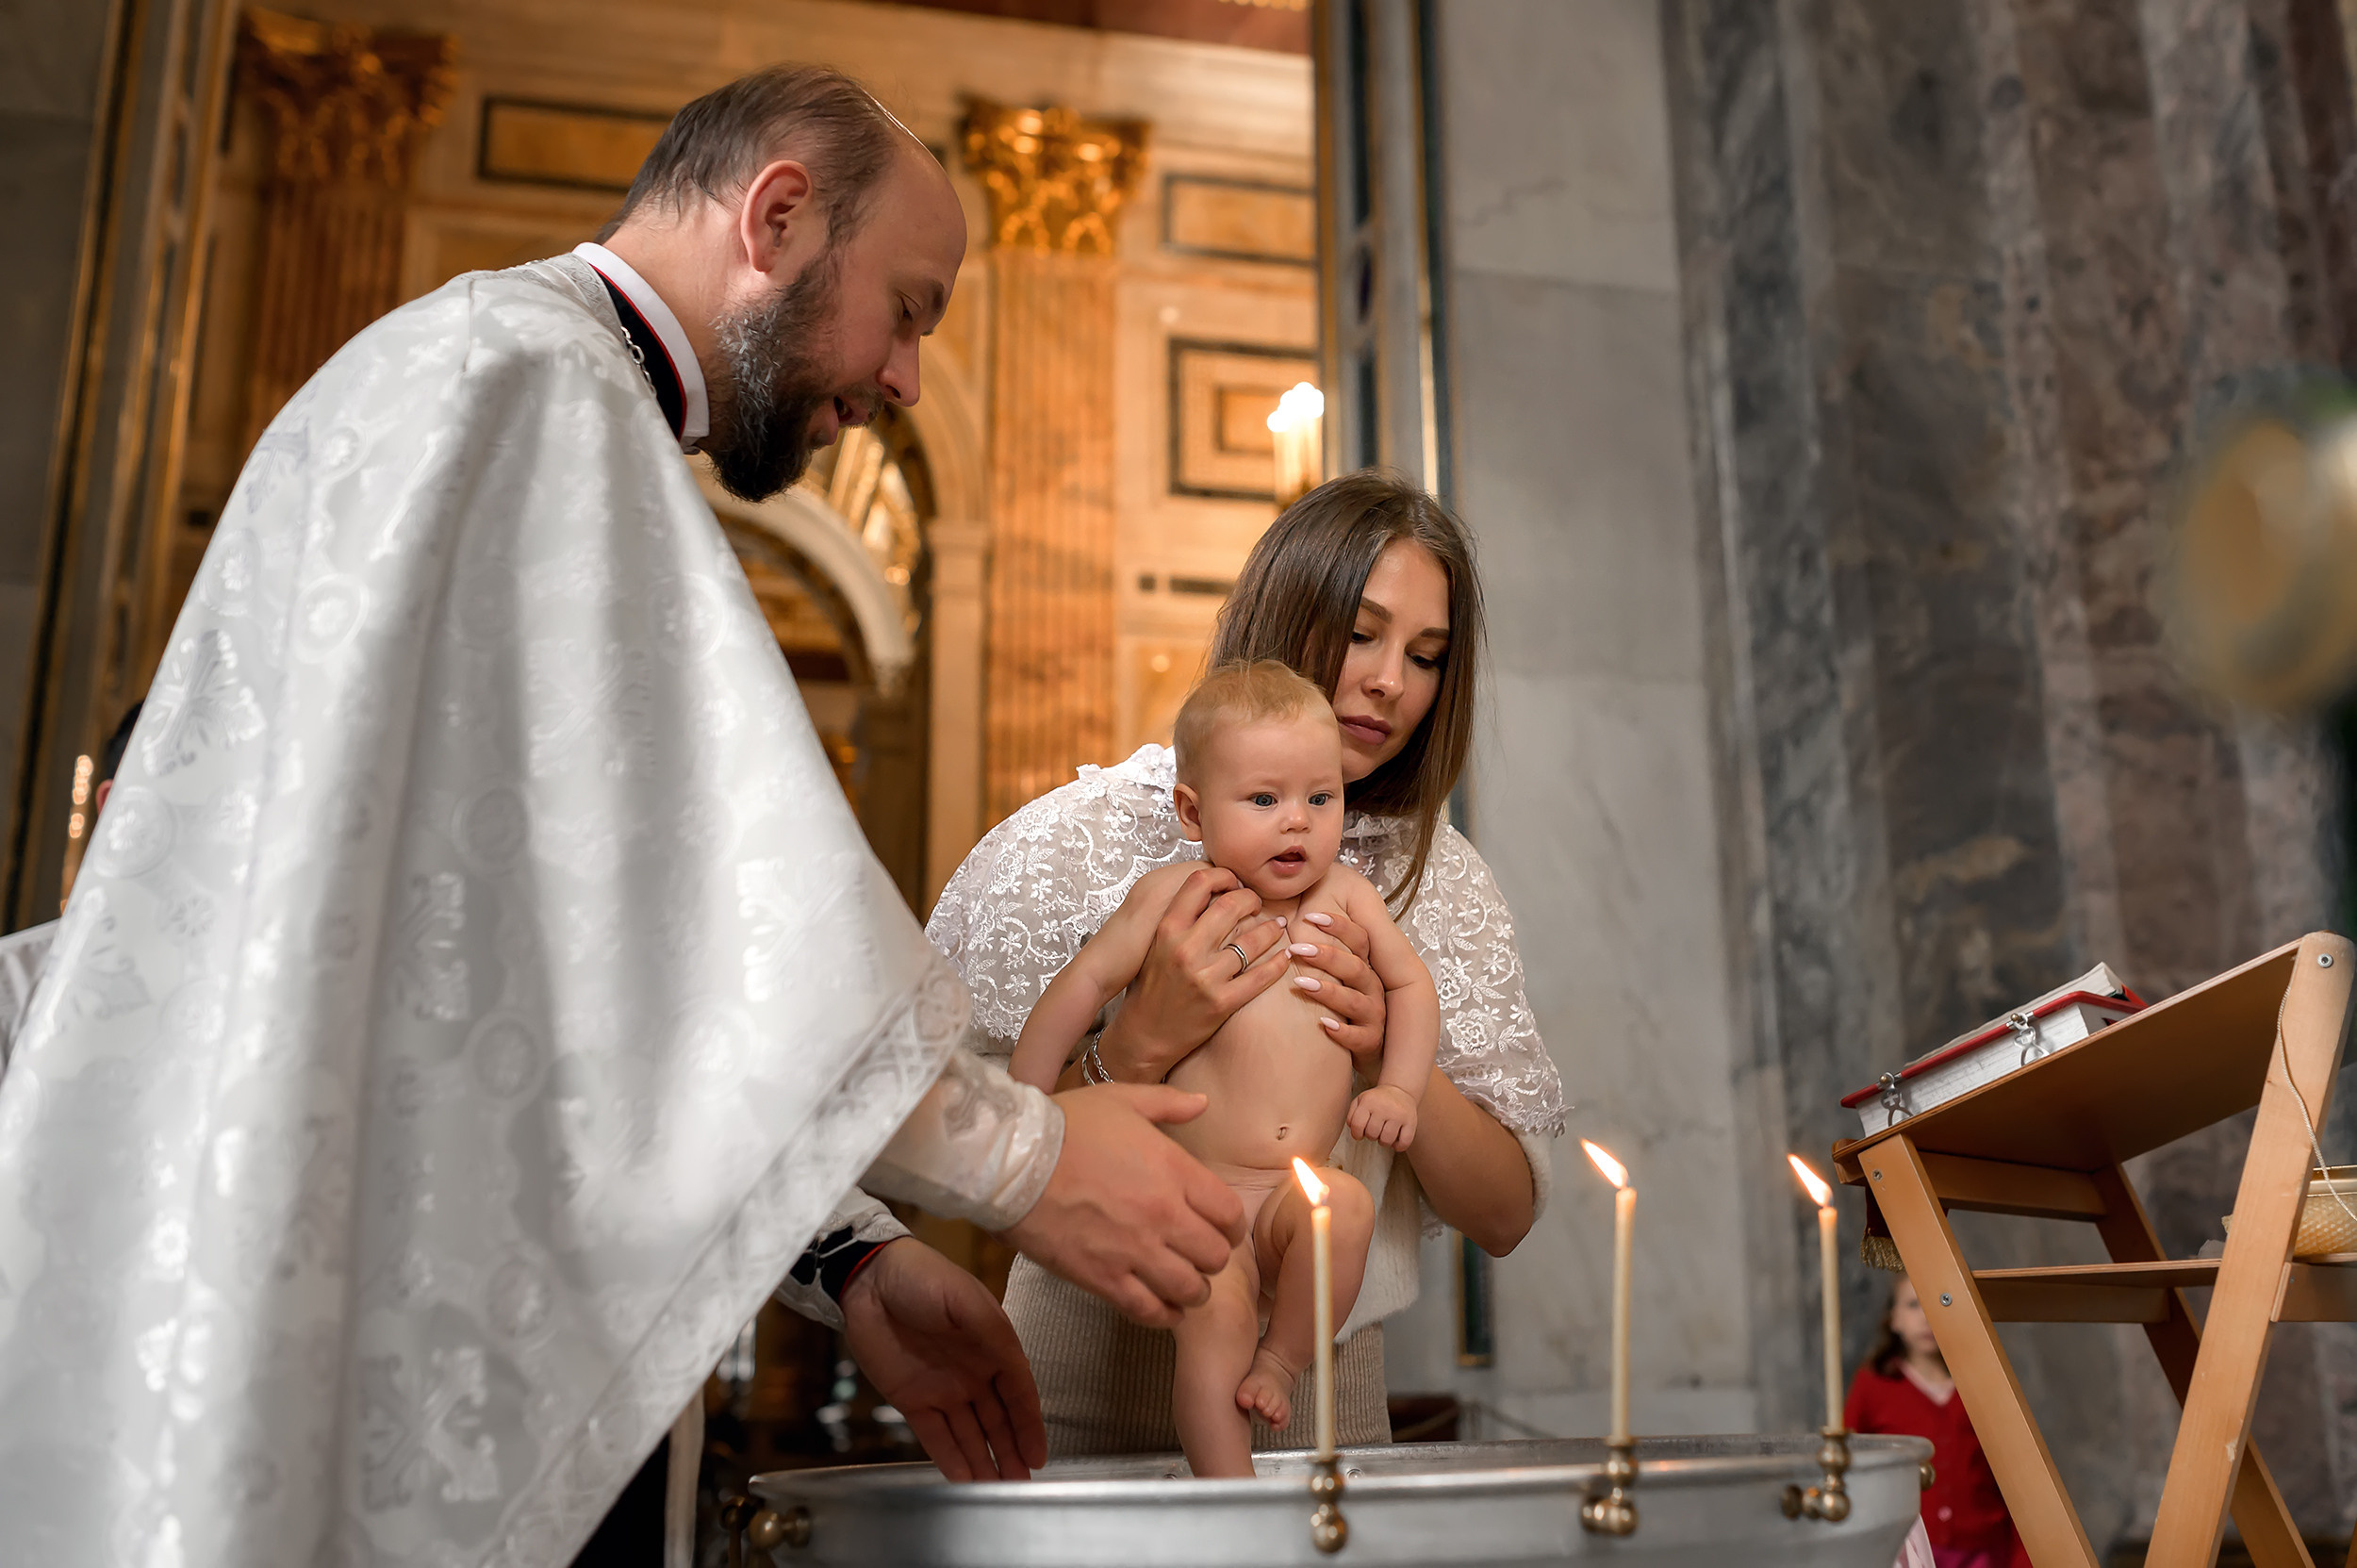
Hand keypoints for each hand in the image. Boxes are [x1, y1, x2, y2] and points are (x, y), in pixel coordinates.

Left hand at [840, 1238, 1045, 1481]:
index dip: (1030, 1425)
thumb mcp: (967, 1301)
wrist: (869, 1280)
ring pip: (970, 1433)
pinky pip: (936, 1435)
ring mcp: (942, 1389)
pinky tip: (964, 1479)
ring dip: (983, 1461)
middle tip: (1021, 1484)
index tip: (1039, 1457)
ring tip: (997, 1490)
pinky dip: (950, 1458)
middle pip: (997, 1420)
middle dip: (1010, 1451)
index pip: (1018, 1393)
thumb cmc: (924, 1280)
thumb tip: (1018, 1374)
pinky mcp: (912, 1400)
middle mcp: (973, 1374)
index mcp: (992, 1347)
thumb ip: (994, 1336)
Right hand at [1001, 1083, 1245, 1327]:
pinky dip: (1164, 1315)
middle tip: (1198, 1254)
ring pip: (1190, 1289)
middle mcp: (1164, 1215)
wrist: (1011, 1160)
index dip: (1230, 1224)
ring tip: (1183, 1284)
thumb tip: (1203, 1102)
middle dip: (1213, 1257)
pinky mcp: (1103, 1279)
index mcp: (1174, 1171)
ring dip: (1193, 1290)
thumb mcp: (1122, 1100)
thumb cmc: (1066, 1125)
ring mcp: (1134, 1251)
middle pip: (1216, 1256)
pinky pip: (1150, 1310)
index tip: (1220, 1226)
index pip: (1229, 1213)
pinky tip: (1164, 1308)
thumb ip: (1168, 1103)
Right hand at [1094, 866, 1288, 1082]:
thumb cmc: (1151, 987)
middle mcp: (1186, 949)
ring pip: (1252, 940)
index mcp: (1167, 930)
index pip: (1199, 883)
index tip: (1234, 882)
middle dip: (1251, 899)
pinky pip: (1260, 976)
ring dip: (1271, 930)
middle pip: (1231, 905)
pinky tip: (1284, 956)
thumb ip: (1182, 920)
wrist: (1145, 1034)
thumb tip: (1216, 893)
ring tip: (1277, 926)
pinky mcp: (1222, 1002)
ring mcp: (1205, 977)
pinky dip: (1277, 964)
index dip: (1223, 876)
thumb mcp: (1156, 946)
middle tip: (1257, 903)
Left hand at [1287, 910, 1386, 1066]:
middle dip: (1327, 957)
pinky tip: (1324, 1025)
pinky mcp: (1369, 1042)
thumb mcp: (1329, 972)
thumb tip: (1286, 918)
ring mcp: (1372, 1015)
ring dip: (1330, 992)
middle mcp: (1372, 988)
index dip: (1339, 926)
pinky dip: (1343, 1032)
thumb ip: (1314, 946)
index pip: (1359, 939)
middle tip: (1296, 949)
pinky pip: (1361, 1037)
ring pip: (1356, 1001)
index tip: (1310, 916)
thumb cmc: (1333, 1003)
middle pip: (1356, 967)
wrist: (1356, 1045)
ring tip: (1303, 985)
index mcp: (1363, 966)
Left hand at [1348, 1085, 1417, 1149]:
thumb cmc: (1376, 1100)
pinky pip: (1404, 1143)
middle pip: (1372, 1134)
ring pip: (1386, 1140)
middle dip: (1371, 1136)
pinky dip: (1398, 1147)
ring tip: (1384, 1134)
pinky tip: (1395, 1141)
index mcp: (1368, 1101)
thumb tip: (1353, 1130)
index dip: (1356, 1134)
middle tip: (1375, 1130)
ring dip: (1384, 1142)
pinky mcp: (1411, 1121)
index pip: (1357, 1125)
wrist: (1399, 1090)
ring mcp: (1398, 1114)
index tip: (1360, 1133)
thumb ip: (1351, 1115)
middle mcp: (1384, 1107)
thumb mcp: (1360, 1101)